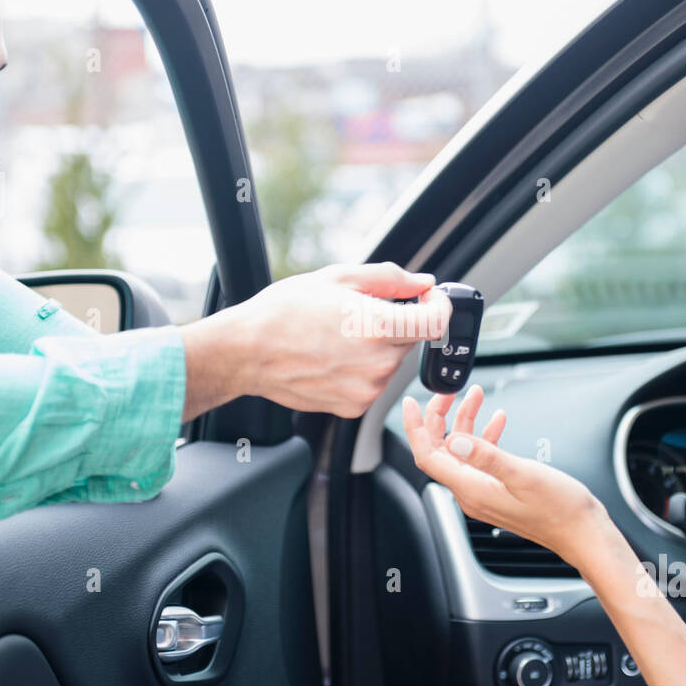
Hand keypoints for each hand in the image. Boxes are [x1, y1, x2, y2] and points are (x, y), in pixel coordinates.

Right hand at [234, 262, 451, 417]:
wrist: (247, 352)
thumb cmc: (285, 311)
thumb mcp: (338, 278)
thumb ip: (389, 279)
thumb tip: (422, 282)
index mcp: (378, 326)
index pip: (437, 320)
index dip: (438, 304)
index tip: (427, 297)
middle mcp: (378, 363)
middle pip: (413, 339)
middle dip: (398, 323)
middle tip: (359, 313)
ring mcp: (367, 389)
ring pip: (392, 362)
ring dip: (378, 347)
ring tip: (339, 336)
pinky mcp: (355, 407)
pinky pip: (373, 383)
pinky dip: (362, 369)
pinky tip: (333, 357)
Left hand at [402, 385, 609, 568]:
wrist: (581, 532)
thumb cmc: (559, 509)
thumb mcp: (522, 475)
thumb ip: (486, 456)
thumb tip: (455, 440)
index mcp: (471, 490)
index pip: (428, 456)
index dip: (416, 428)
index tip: (412, 404)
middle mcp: (472, 493)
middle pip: (440, 450)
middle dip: (440, 417)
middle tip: (449, 393)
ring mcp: (484, 492)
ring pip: (462, 451)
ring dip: (466, 421)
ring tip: (475, 396)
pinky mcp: (498, 489)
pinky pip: (481, 459)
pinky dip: (485, 436)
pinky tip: (498, 421)